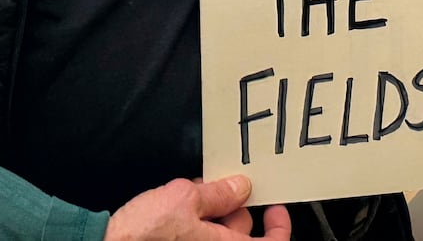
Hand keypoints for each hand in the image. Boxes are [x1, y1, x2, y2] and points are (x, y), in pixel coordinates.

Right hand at [104, 176, 288, 240]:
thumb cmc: (143, 234)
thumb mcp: (185, 199)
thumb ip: (219, 193)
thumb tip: (241, 188)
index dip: (279, 226)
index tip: (276, 208)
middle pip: (242, 232)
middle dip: (234, 207)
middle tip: (220, 186)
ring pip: (219, 232)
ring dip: (212, 210)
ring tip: (193, 192)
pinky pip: (200, 235)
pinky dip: (197, 219)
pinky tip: (180, 204)